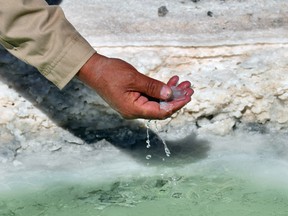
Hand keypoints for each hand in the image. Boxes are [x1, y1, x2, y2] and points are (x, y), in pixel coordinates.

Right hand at [77, 53, 192, 118]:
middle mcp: (135, 111)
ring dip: (170, 93)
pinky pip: (151, 97)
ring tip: (183, 83)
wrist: (94, 70)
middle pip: (161, 109)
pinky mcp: (133, 99)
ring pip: (157, 102)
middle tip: (189, 88)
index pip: (161, 112)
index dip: (176, 104)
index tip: (188, 96)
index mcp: (133, 109)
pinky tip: (170, 81)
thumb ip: (153, 87)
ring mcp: (134, 105)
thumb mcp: (134, 78)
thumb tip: (170, 95)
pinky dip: (161, 90)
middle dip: (176, 98)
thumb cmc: (110, 73)